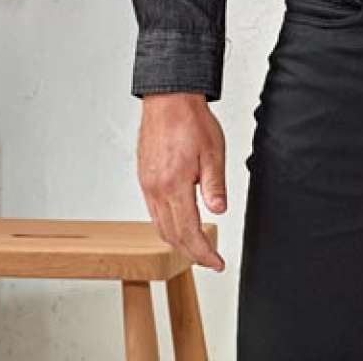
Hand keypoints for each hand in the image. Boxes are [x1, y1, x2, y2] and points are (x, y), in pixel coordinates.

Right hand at [137, 92, 227, 270]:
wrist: (168, 99)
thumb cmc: (191, 120)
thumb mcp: (213, 152)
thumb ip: (214, 185)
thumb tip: (218, 211)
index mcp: (174, 185)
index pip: (189, 232)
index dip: (203, 254)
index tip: (217, 263)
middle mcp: (156, 189)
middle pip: (172, 236)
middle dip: (192, 253)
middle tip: (210, 260)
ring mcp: (147, 184)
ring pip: (160, 226)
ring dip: (178, 241)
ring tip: (197, 247)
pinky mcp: (144, 178)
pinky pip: (153, 211)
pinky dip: (167, 225)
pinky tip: (180, 223)